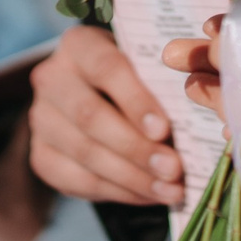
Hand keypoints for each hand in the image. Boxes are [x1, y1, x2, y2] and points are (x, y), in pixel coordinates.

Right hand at [29, 23, 183, 204]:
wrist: (96, 93)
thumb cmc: (136, 75)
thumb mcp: (146, 64)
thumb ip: (163, 81)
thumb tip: (199, 117)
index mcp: (79, 45)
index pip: (106, 68)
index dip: (135, 100)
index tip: (164, 129)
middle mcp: (51, 78)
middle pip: (89, 116)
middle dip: (135, 147)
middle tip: (173, 169)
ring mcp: (41, 118)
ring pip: (84, 153)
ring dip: (131, 177)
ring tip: (170, 190)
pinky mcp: (41, 155)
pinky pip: (77, 181)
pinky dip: (117, 192)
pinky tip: (149, 196)